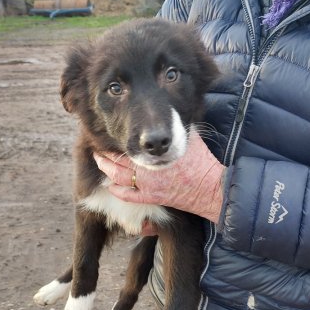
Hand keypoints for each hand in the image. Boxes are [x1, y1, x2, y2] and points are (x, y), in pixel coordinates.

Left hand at [94, 132, 224, 223]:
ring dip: (107, 170)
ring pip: (118, 178)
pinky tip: (110, 186)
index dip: (115, 141)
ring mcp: (147, 187)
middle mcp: (146, 171)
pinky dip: (117, 191)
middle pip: (118, 162)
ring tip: (101, 162)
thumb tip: (170, 110)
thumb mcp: (187, 136)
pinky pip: (128, 196)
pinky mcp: (152, 198)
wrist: (210, 187)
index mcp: (153, 154)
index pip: (127, 145)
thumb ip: (174, 125)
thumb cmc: (201, 161)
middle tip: (99, 149)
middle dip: (106, 155)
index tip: (108, 136)